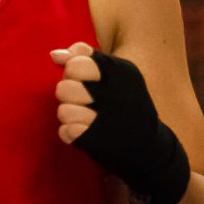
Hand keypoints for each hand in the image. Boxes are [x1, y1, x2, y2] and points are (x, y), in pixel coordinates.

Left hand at [50, 43, 191, 203]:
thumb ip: (86, 58)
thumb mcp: (118, 76)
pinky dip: (71, 133)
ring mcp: (106, 119)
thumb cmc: (127, 106)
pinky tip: (85, 132)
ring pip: (63, 110)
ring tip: (84, 117)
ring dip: (69, 115)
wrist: (150, 149)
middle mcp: (115, 94)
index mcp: (122, 72)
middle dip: (67, 93)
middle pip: (64, 87)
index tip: (82, 77)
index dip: (72, 70)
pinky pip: (65, 131)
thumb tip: (54, 54)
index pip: (77, 63)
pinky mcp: (97, 141)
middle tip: (83, 100)